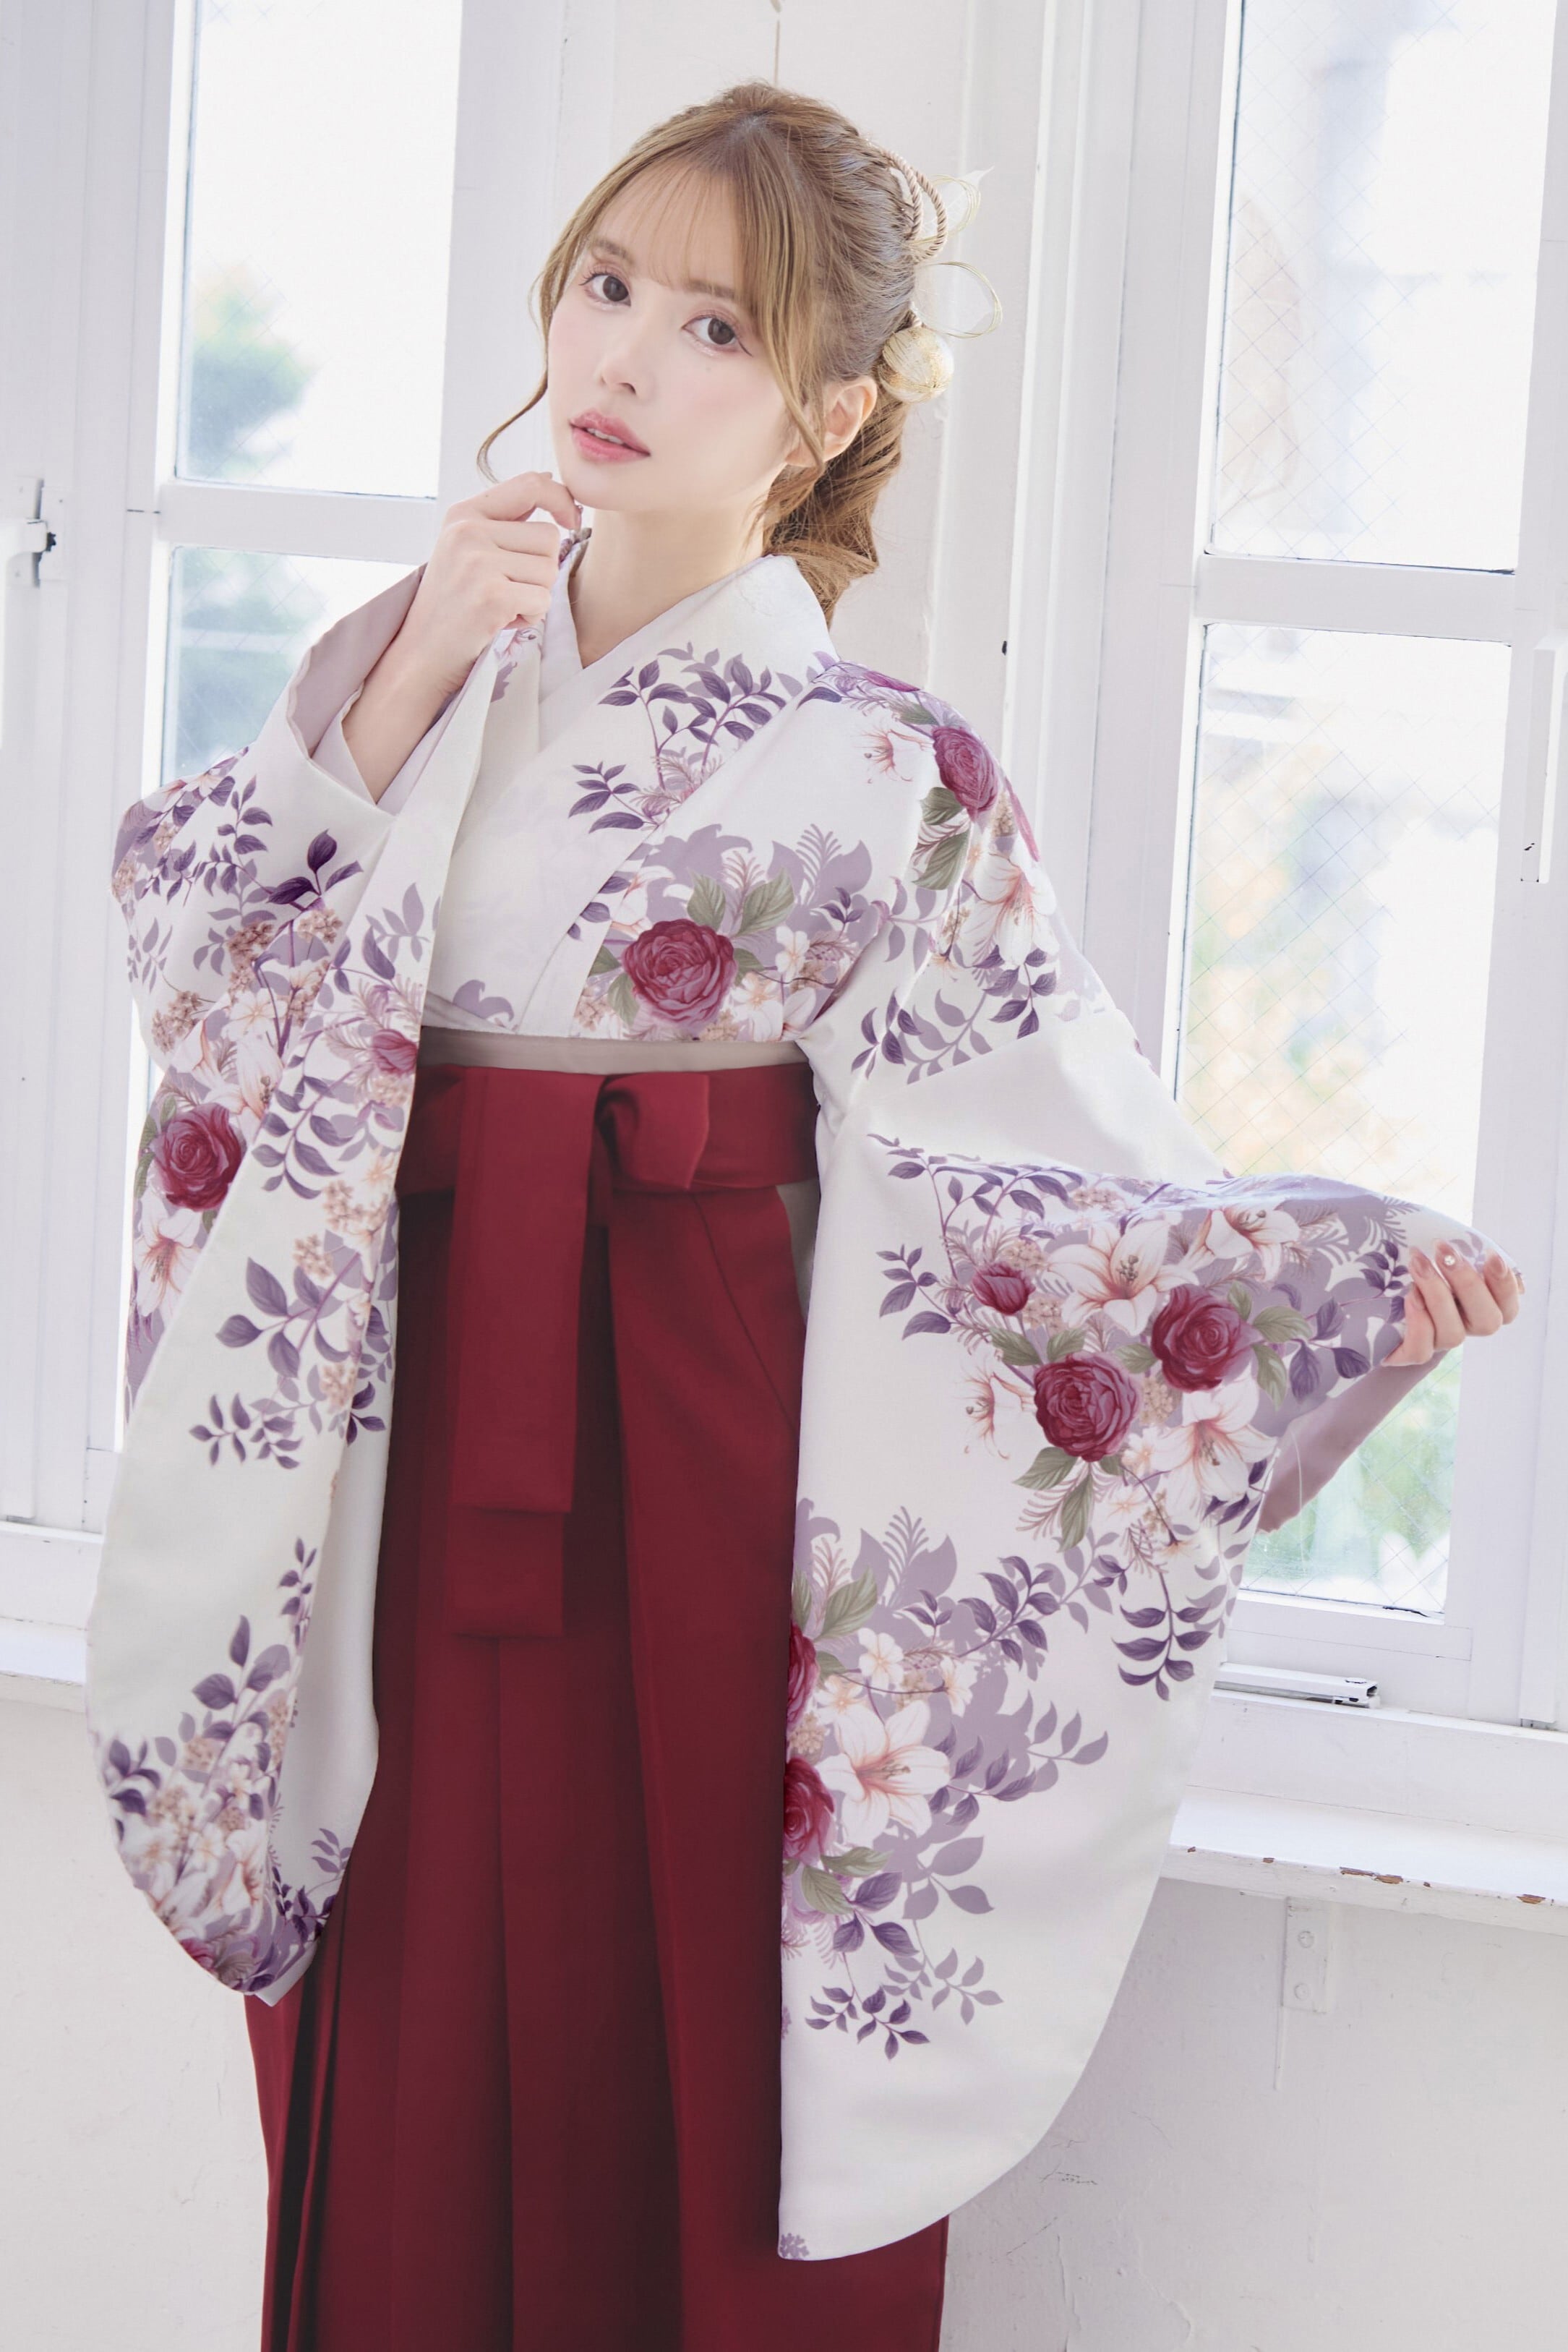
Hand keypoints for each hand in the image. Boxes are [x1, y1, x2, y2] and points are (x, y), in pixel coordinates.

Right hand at [393, 470, 582, 700]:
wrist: (422, 652)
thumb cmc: (453, 604)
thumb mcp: (468, 547)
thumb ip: (504, 519)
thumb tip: (549, 481)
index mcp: (464, 514)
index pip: (531, 484)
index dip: (562, 499)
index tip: (571, 519)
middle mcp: (468, 531)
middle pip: (548, 537)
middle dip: (539, 569)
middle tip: (506, 588)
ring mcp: (477, 562)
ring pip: (549, 570)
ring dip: (534, 595)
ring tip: (501, 605)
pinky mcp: (491, 595)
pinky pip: (543, 600)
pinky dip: (530, 616)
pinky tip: (501, 620)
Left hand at [1383, 1245, 1523, 1366]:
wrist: (1369, 1292)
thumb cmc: (1415, 1262)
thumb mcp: (1441, 1253)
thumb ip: (1466, 1251)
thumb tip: (1486, 1249)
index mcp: (1480, 1305)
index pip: (1508, 1307)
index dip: (1505, 1285)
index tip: (1490, 1254)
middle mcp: (1464, 1326)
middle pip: (1487, 1322)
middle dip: (1468, 1284)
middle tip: (1443, 1251)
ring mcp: (1438, 1341)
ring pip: (1453, 1335)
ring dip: (1437, 1295)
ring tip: (1417, 1263)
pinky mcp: (1408, 1353)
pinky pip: (1422, 1351)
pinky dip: (1418, 1323)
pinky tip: (1409, 1296)